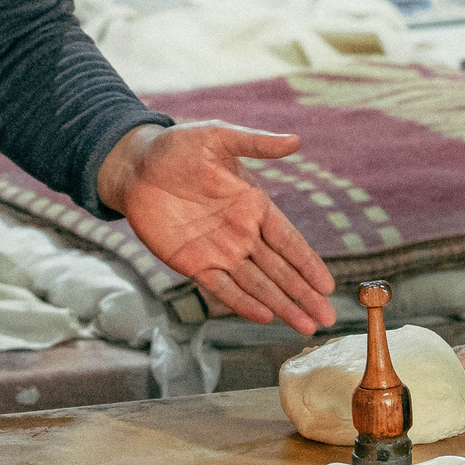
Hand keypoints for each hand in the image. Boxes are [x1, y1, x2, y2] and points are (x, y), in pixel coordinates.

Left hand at [98, 123, 337, 334]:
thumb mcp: (217, 137)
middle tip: (327, 318)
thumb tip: (296, 141)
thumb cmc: (178, 148)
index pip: (289, 240)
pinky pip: (222, 287)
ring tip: (306, 327)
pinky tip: (265, 317)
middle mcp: (242, 233)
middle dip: (304, 294)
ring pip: (257, 284)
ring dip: (282, 305)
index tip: (329, 286)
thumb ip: (255, 143)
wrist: (135, 166)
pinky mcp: (193, 263)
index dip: (309, 263)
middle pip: (280, 270)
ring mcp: (219, 251)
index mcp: (253, 205)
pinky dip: (242, 303)